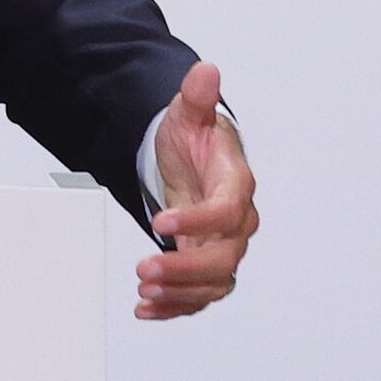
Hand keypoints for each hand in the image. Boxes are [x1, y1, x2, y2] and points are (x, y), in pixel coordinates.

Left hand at [135, 60, 256, 320]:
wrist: (194, 159)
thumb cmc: (195, 138)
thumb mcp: (190, 113)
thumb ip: (197, 96)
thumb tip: (205, 71)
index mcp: (236, 184)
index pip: (226, 210)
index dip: (197, 221)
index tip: (160, 221)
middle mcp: (236, 222)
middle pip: (223, 258)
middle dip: (185, 268)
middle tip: (144, 269)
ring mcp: (223, 246)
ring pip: (213, 283)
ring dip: (179, 293)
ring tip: (144, 291)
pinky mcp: (206, 265)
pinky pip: (198, 295)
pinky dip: (175, 306)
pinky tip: (147, 309)